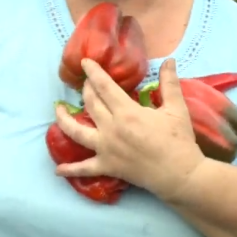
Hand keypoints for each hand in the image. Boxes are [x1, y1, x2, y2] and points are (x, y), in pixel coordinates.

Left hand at [54, 57, 205, 200]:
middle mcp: (111, 128)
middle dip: (86, 90)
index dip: (93, 72)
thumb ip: (170, 83)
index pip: (104, 87)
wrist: (179, 175)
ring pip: (76, 132)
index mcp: (127, 112)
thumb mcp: (177, 109)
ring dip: (64, 120)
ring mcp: (105, 148)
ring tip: (57, 110)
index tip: (85, 63)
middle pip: (90, 104)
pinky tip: (57, 170)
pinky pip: (84, 168)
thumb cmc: (178, 141)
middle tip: (85, 83)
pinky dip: (70, 169)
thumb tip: (169, 61)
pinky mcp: (107, 166)